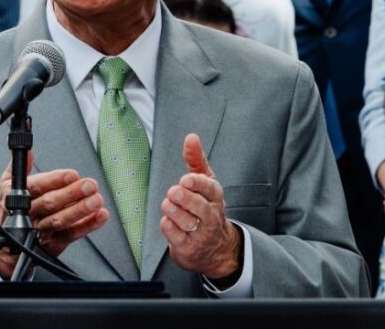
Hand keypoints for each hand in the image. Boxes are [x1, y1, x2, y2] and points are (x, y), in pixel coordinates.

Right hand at [0, 151, 108, 279]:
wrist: (6, 248)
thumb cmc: (10, 211)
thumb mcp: (8, 186)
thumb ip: (19, 167)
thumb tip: (28, 151)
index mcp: (18, 197)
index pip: (36, 187)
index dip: (54, 180)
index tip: (72, 175)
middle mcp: (29, 214)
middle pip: (50, 204)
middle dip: (71, 194)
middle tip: (89, 185)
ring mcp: (41, 231)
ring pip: (60, 221)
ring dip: (80, 210)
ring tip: (96, 200)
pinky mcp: (53, 245)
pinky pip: (71, 235)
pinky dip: (87, 226)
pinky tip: (100, 216)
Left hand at [159, 134, 240, 280]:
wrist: (216, 248)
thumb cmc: (207, 208)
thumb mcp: (205, 183)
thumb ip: (196, 160)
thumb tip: (191, 137)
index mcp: (215, 197)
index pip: (209, 188)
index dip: (197, 184)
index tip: (185, 180)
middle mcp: (211, 216)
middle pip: (198, 206)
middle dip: (184, 198)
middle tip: (174, 192)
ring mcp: (201, 234)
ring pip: (185, 221)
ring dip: (173, 211)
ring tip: (169, 205)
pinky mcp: (188, 247)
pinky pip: (174, 235)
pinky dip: (168, 226)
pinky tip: (168, 220)